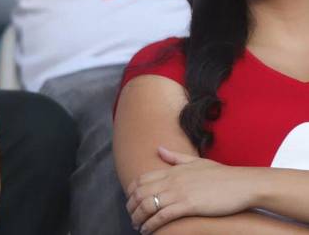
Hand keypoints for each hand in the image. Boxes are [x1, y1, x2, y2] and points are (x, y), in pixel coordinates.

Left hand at [126, 147, 255, 233]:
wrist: (243, 184)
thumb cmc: (222, 175)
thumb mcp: (196, 162)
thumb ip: (175, 158)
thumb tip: (158, 149)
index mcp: (172, 170)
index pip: (141, 179)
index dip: (131, 191)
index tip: (130, 201)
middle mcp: (172, 180)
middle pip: (140, 192)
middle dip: (131, 207)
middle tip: (131, 216)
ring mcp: (179, 192)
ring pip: (148, 205)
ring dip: (138, 218)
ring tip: (137, 226)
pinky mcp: (189, 205)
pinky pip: (163, 216)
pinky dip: (152, 224)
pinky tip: (148, 231)